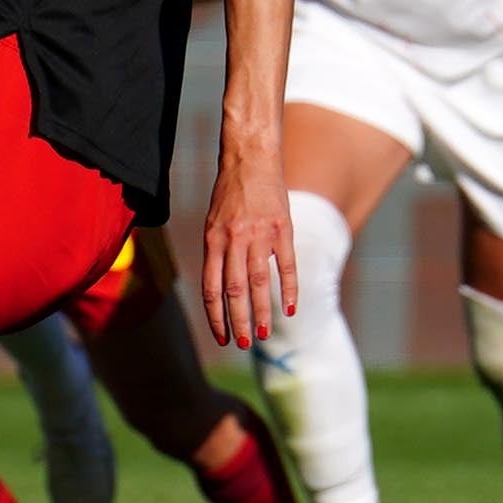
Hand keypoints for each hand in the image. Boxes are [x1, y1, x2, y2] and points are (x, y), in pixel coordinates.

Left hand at [201, 140, 296, 348]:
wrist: (250, 158)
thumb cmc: (230, 193)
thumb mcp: (213, 222)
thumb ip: (218, 253)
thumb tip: (219, 288)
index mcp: (213, 240)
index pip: (211, 287)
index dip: (215, 315)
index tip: (220, 336)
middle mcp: (234, 240)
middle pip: (234, 290)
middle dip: (236, 321)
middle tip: (240, 343)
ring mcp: (260, 235)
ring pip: (259, 283)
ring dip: (261, 312)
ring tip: (261, 335)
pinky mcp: (283, 229)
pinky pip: (287, 265)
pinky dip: (289, 289)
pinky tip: (291, 309)